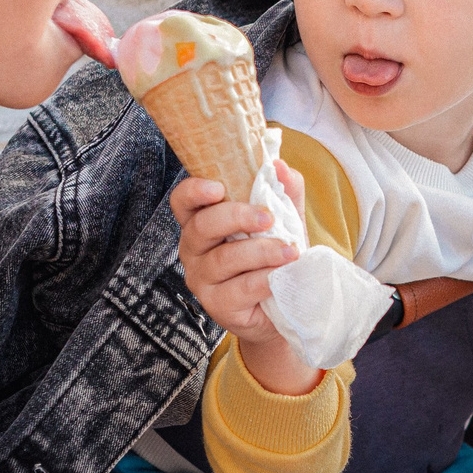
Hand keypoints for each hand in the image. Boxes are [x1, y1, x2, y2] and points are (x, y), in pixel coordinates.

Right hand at [171, 165, 319, 395]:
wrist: (284, 305)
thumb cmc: (275, 256)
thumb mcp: (284, 219)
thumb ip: (284, 191)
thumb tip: (281, 166)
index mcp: (203, 221)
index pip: (183, 201)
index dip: (193, 191)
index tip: (218, 187)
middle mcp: (194, 249)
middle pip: (201, 226)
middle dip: (235, 217)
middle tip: (268, 218)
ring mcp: (201, 279)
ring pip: (223, 259)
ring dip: (261, 252)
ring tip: (290, 251)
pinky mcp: (217, 305)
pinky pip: (240, 288)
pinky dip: (265, 278)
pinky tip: (283, 275)